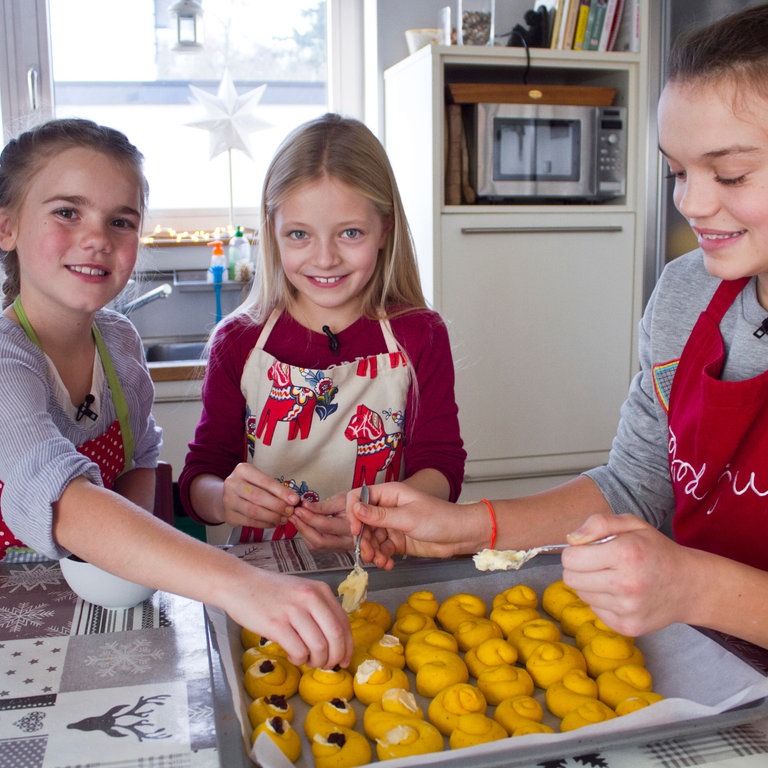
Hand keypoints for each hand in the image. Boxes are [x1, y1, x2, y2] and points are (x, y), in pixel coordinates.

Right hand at [221, 463, 298, 528]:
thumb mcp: (259, 480)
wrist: (228, 496)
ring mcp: (228, 500)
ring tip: (284, 519)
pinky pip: (250, 522)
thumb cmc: (250, 485)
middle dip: (277, 506)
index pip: (265, 481)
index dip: (281, 492)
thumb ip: (274, 488)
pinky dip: (265, 524)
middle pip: (258, 497)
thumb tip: (293, 500)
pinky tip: (274, 523)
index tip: (295, 500)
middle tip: (290, 511)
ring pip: (254, 511)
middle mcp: (232, 484)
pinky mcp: (229, 515)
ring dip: (272, 517)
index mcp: (243, 470)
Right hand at [225, 566, 352, 668]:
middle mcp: (310, 598)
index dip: (347, 646)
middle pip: (336, 636)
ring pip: (319, 647)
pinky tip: (292, 655)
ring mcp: (293, 611)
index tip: (345, 659)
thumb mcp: (301, 591)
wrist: (239, 584)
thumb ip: (319, 609)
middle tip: (327, 665)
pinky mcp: (276, 624)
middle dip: (335, 657)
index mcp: (320, 590)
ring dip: (316, 661)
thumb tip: (336, 641)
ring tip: (307, 660)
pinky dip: (299, 660)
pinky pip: (298, 651)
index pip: (344, 623)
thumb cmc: (271, 591)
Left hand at [292, 492, 353, 550]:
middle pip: (320, 541)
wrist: (365, 512)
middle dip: (303, 528)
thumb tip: (305, 505)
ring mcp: (341, 548)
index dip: (310, 517)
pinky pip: (318, 546)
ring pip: (317, 546)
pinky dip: (307, 535)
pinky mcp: (335, 548)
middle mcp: (348, 542)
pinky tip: (303, 524)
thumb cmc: (355, 503)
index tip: (299, 508)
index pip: (326, 525)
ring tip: (296, 517)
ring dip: (303, 532)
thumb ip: (323, 506)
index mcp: (353, 527)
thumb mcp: (343, 499)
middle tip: (294, 514)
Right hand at [346, 482, 469, 568]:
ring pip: (371, 538)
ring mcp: (392, 525)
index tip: (355, 531)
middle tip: (368, 554)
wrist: (461, 536)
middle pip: (362, 522)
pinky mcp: (397, 541)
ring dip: (372, 551)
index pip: (359, 497)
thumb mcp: (408, 517)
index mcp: (389, 494)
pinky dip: (382, 557)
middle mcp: (387, 508)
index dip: (353, 513)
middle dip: (363, 539)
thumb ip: (380, 515)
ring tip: (380, 562)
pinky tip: (387, 564)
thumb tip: (356, 509)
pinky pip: (382, 549)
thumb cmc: (440, 518)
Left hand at [561, 513, 695, 636]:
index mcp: (625, 553)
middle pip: (570, 579)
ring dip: (591, 585)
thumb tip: (571, 539)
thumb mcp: (632, 525)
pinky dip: (603, 601)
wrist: (690, 586)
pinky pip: (595, 611)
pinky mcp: (628, 627)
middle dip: (578, 569)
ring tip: (614, 577)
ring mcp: (627, 609)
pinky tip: (621, 594)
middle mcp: (626, 584)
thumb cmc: (656, 551)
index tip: (588, 550)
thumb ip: (599, 523)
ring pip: (582, 596)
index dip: (575, 551)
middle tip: (598, 563)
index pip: (570, 558)